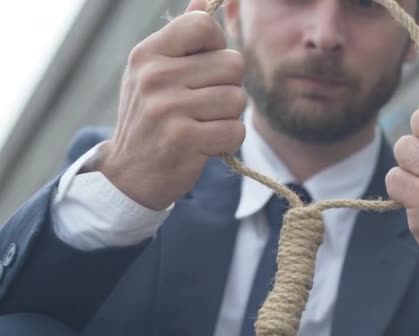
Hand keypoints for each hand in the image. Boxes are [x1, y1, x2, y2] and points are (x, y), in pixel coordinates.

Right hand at [96, 0, 246, 209]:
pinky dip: (227, 140)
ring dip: (228, 117)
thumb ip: (182, 38)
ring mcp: (168, 108)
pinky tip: (205, 144)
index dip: (217, 46)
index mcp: (149, 54)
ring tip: (202, 125)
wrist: (129, 174)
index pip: (204, 25)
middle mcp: (156, 76)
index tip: (205, 68)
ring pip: (237, 99)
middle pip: (233, 64)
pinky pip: (235, 131)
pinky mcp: (184, 139)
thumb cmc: (151, 118)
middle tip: (204, 105)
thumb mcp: (154, 72)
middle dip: (228, 87)